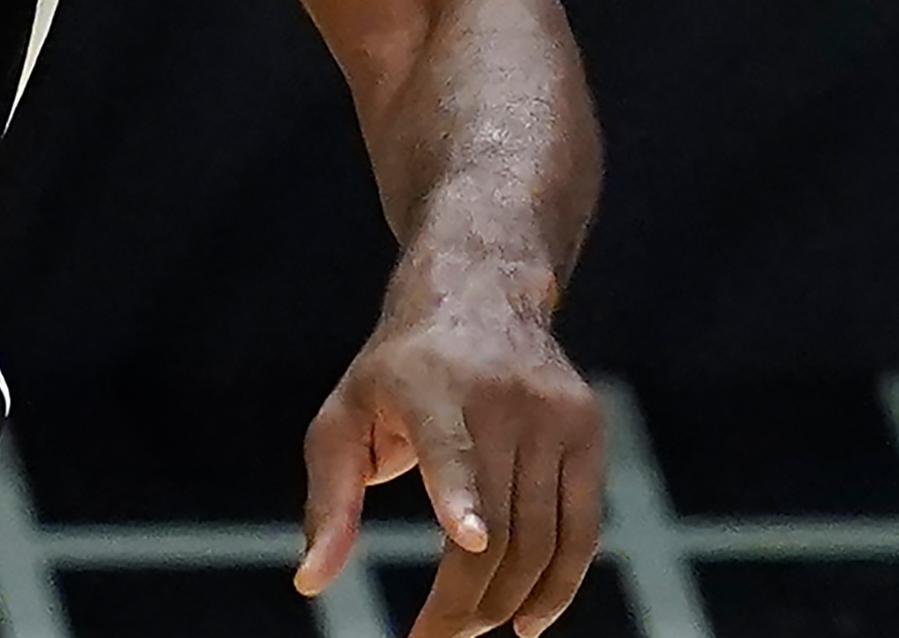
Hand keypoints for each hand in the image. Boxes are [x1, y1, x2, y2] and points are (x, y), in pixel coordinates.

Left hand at [295, 295, 600, 637]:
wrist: (479, 294)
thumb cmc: (394, 374)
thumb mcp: (343, 419)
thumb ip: (328, 502)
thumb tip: (311, 582)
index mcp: (430, 386)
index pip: (452, 447)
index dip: (461, 496)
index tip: (467, 540)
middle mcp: (502, 397)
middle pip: (499, 526)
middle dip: (467, 602)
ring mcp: (554, 414)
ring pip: (543, 538)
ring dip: (507, 602)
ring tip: (471, 631)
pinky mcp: (588, 430)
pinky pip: (583, 530)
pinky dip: (559, 585)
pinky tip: (528, 620)